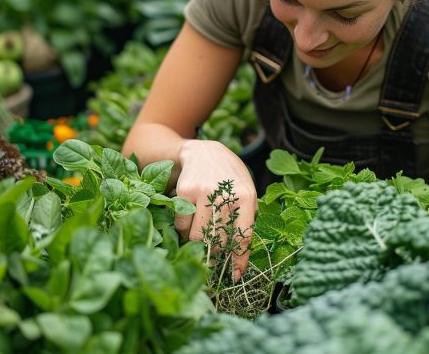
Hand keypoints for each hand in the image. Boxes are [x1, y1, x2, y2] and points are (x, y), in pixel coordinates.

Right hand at [173, 139, 256, 281]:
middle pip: (218, 241)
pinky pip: (181, 225)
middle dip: (216, 254)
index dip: (238, 260)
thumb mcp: (246, 193)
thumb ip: (247, 220)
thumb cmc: (229, 178)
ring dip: (198, 242)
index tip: (234, 276)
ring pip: (198, 236)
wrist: (205, 152)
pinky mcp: (184, 192)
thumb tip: (240, 261)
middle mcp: (225, 194)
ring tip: (202, 235)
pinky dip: (184, 230)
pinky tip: (190, 221)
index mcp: (245, 197)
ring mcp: (203, 192)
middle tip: (213, 256)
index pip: (243, 236)